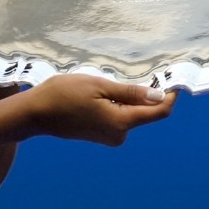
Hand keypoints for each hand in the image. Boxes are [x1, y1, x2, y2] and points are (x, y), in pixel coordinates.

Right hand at [23, 74, 175, 146]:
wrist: (35, 113)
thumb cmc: (64, 94)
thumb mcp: (98, 86)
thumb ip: (130, 93)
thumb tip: (159, 96)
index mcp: (122, 122)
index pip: (158, 112)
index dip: (169, 96)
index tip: (172, 78)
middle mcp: (119, 134)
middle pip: (144, 113)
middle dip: (143, 94)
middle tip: (131, 71)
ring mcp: (109, 137)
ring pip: (129, 114)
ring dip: (126, 98)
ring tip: (104, 82)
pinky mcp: (100, 135)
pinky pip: (117, 118)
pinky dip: (115, 104)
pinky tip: (97, 93)